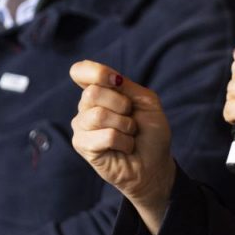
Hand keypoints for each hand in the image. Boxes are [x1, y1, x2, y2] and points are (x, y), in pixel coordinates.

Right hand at [69, 60, 175, 233]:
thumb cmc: (150, 133)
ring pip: (98, 115)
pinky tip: (125, 147)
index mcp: (100, 91)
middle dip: (121, 105)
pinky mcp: (82, 146)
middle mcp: (86, 107)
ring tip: (129, 135)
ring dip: (124, 126)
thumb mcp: (146, 101)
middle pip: (92, 92)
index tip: (115, 81)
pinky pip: (105, 135)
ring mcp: (81, 126)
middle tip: (131, 120)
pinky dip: (124, 141)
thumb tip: (111, 77)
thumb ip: (126, 86)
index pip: (80, 71)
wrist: (154, 164)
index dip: (94, 71)